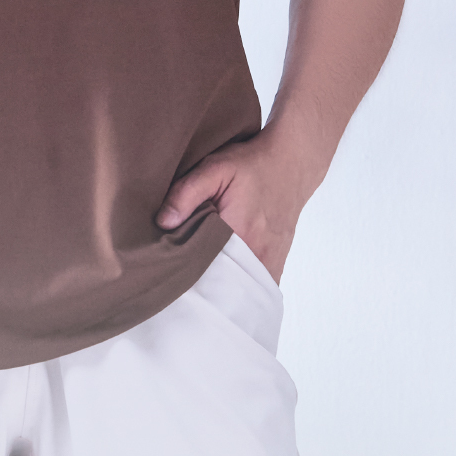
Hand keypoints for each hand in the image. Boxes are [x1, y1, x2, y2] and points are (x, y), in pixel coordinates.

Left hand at [158, 128, 296, 283]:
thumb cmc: (252, 165)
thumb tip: (163, 222)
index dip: (182, 272)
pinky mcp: (276, 264)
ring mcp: (270, 262)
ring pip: (239, 291)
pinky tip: (225, 284)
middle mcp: (258, 253)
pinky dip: (239, 289)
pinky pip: (256, 288)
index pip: (202, 268)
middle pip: (220, 284)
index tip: (168, 270)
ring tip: (200, 282)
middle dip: (198, 284)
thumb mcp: (216, 168)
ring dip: (220, 289)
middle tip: (179, 279)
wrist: (292, 164)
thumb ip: (187, 193)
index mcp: (239, 233)